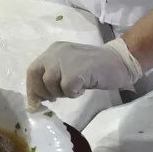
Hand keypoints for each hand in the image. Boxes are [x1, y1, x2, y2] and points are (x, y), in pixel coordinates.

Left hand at [25, 38, 142, 109]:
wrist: (120, 60)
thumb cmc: (95, 66)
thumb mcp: (70, 65)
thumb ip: (54, 75)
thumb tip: (38, 98)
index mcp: (54, 50)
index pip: (33, 70)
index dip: (33, 87)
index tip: (37, 101)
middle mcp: (56, 52)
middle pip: (36, 76)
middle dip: (43, 91)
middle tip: (55, 98)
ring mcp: (65, 61)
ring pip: (50, 84)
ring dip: (61, 92)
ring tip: (75, 88)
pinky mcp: (75, 72)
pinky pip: (66, 89)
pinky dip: (74, 93)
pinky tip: (84, 87)